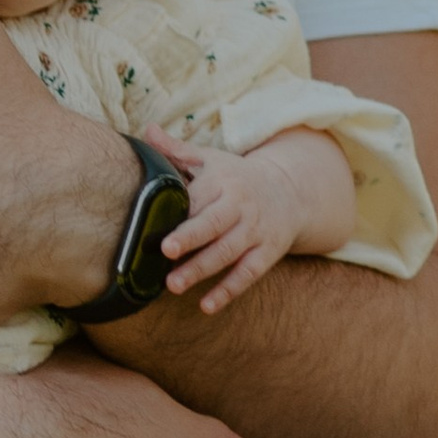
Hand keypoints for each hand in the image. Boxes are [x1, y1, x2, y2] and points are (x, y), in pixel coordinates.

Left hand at [160, 132, 347, 314]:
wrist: (290, 191)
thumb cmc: (236, 176)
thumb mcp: (211, 159)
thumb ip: (176, 150)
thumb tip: (147, 131)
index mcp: (223, 181)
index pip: (197, 196)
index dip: (176, 210)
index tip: (150, 221)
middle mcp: (240, 206)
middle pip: (213, 224)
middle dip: (190, 237)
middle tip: (165, 251)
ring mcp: (255, 231)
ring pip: (228, 253)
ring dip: (201, 270)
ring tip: (173, 285)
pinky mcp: (267, 253)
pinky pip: (248, 274)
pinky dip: (228, 291)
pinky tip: (206, 306)